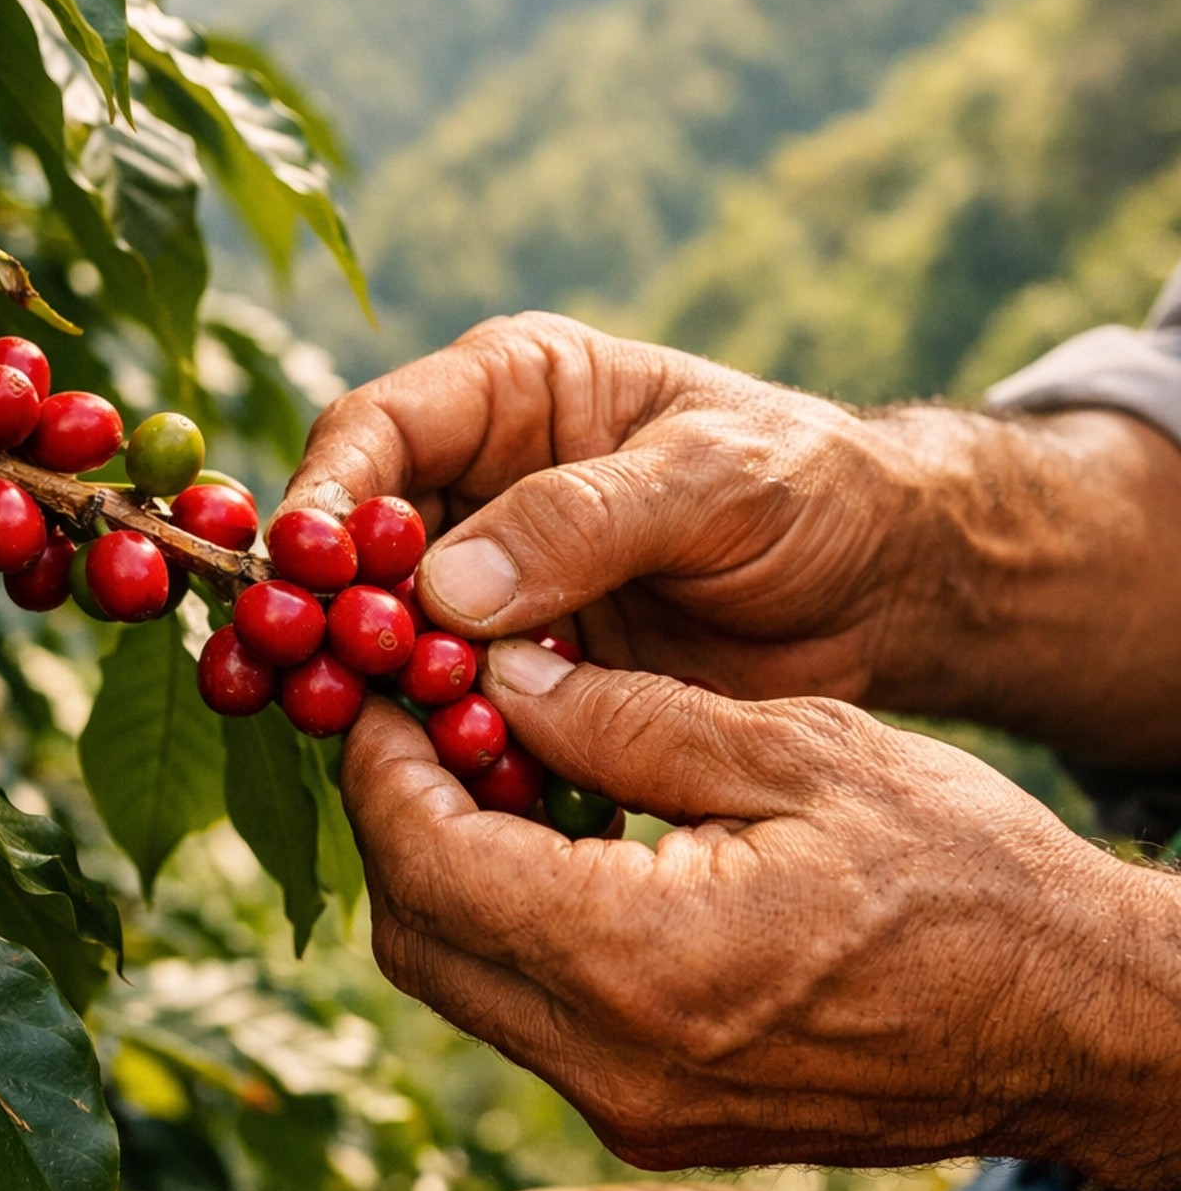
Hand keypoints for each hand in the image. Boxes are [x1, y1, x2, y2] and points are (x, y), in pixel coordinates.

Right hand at [289, 312, 1180, 760]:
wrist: (890, 584)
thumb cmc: (813, 488)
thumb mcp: (716, 482)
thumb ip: (584, 521)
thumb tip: (443, 588)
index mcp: (513, 395)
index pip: (376, 432)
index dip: (325, 502)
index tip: (303, 574)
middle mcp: (482, 486)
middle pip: (357, 548)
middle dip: (325, 616)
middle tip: (300, 683)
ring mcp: (498, 587)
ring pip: (392, 641)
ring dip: (372, 695)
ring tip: (362, 749)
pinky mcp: (525, 674)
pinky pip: (455, 713)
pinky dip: (443, 752)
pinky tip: (443, 794)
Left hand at [341, 639, 1180, 1187]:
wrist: (1073, 1026)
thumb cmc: (965, 874)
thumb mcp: (800, 751)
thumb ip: (626, 717)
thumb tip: (492, 682)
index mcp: (643, 963)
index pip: (430, 863)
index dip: (380, 765)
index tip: (380, 686)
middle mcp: (615, 1068)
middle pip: (419, 940)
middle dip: (398, 822)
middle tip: (423, 719)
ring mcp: (633, 1116)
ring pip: (466, 989)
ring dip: (450, 878)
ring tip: (493, 770)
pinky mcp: (658, 1129)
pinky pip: (534, 1025)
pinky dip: (514, 934)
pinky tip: (558, 851)